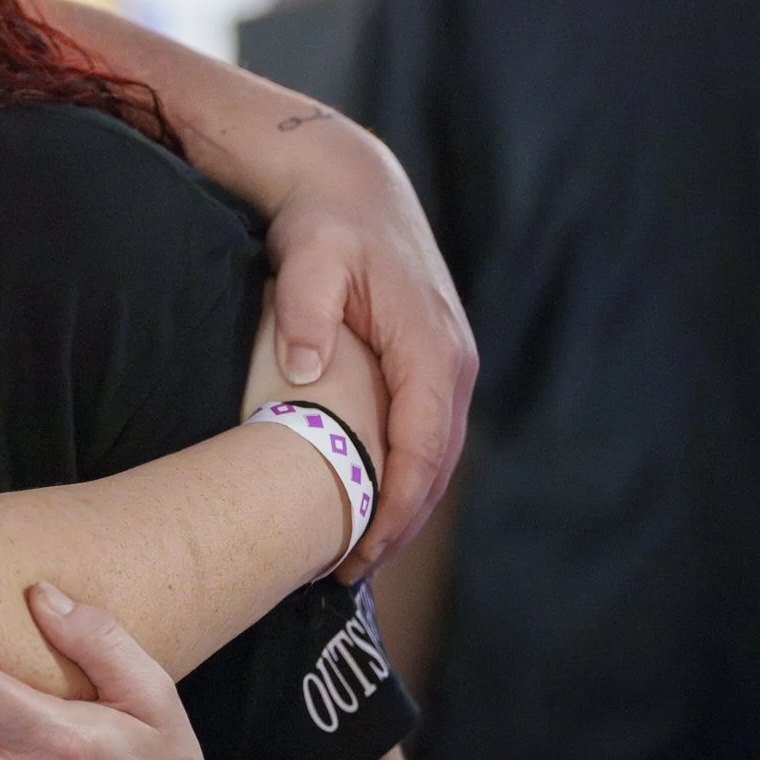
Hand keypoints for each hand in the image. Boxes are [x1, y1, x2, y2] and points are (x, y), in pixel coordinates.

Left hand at [263, 119, 474, 576]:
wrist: (350, 186)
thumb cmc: (325, 225)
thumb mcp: (308, 259)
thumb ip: (306, 313)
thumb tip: (306, 370)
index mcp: (431, 348)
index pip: (420, 448)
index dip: (393, 506)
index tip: (359, 552)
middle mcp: (453, 363)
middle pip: (435, 466)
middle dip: (396, 523)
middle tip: (346, 573)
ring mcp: (448, 365)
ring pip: (435, 457)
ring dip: (402, 507)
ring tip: (355, 555)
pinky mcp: (432, 364)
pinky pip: (426, 435)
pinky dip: (404, 477)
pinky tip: (369, 503)